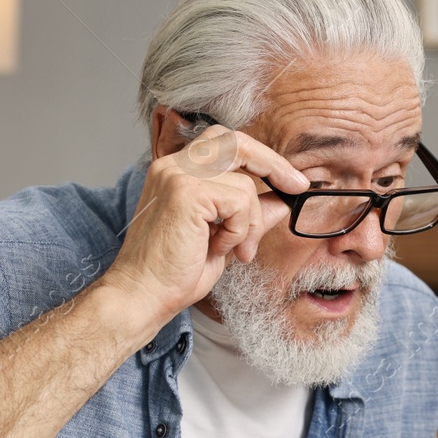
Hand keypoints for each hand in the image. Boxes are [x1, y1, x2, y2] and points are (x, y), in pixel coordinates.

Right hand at [100, 125, 308, 319]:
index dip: (260, 157)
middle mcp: (173, 165)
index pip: (225, 143)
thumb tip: (281, 200)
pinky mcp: (186, 191)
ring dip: (249, 223)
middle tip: (295, 187)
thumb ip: (248, 215)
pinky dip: (238, 230)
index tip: (289, 180)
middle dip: (273, 164)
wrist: (142, 295)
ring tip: (234, 250)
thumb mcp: (222, 239)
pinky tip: (218, 249)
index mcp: (176, 171)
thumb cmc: (173, 274)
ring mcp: (177, 175)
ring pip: (244, 183)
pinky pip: (239, 202)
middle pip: (236, 141)